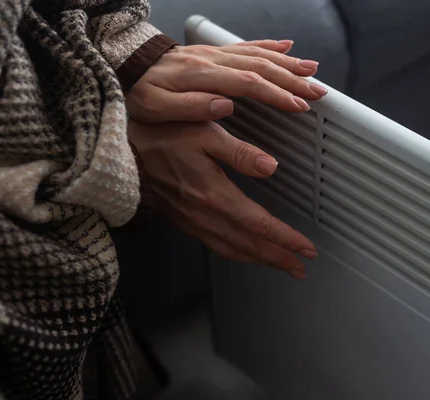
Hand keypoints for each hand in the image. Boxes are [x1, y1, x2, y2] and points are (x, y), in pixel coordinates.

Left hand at [126, 40, 327, 123]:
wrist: (126, 66)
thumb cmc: (140, 92)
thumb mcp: (157, 108)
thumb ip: (191, 107)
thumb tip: (226, 105)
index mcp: (202, 75)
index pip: (249, 83)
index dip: (277, 94)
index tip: (298, 105)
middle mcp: (213, 60)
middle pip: (261, 67)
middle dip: (293, 80)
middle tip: (317, 92)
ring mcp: (215, 53)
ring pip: (259, 55)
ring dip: (288, 63)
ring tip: (313, 71)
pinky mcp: (213, 52)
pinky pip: (246, 45)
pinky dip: (270, 46)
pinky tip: (286, 47)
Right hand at [128, 119, 317, 279]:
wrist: (122, 151)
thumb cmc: (162, 135)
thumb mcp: (204, 133)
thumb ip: (239, 152)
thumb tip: (271, 167)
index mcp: (214, 195)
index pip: (259, 225)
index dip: (285, 238)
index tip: (306, 248)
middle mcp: (204, 216)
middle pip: (249, 245)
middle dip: (278, 258)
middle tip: (301, 268)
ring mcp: (192, 222)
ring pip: (233, 249)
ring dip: (260, 260)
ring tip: (281, 266)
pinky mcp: (184, 221)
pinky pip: (216, 245)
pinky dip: (237, 254)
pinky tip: (245, 253)